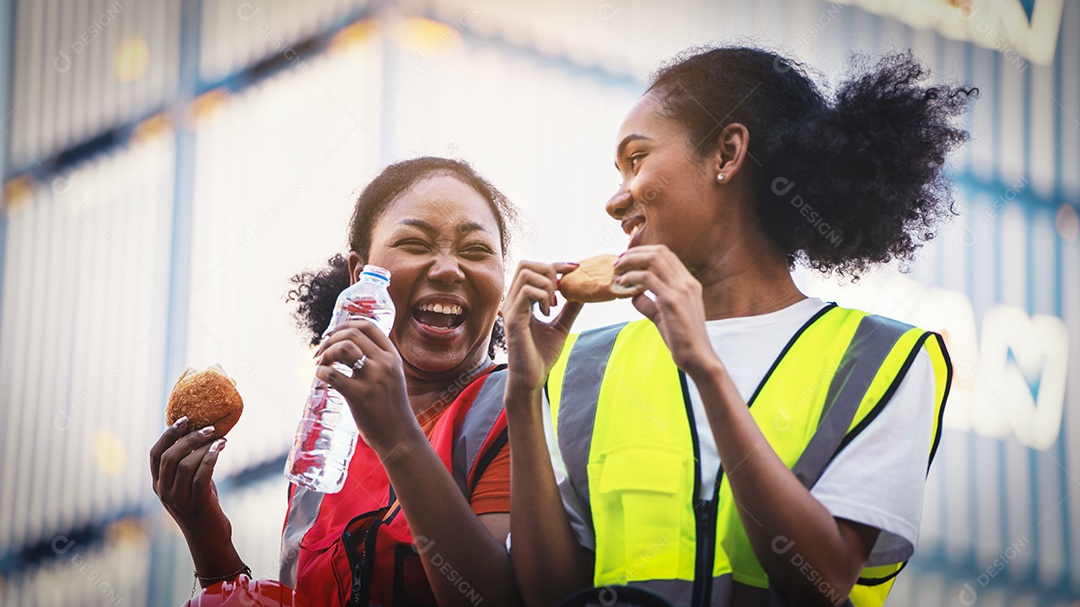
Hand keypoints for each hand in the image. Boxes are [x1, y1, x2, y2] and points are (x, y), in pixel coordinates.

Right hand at [149, 418, 230, 539]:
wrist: (209, 539)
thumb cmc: (202, 506)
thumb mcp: (189, 485)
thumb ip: (188, 464)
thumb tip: (199, 434)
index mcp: (158, 485)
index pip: (155, 455)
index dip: (168, 435)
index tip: (184, 420)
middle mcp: (164, 492)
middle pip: (170, 457)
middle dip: (189, 438)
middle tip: (209, 428)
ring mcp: (178, 500)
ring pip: (185, 465)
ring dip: (204, 447)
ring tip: (220, 439)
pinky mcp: (196, 504)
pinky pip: (201, 476)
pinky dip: (211, 458)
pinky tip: (221, 448)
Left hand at [314, 319, 417, 455]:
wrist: (399, 436)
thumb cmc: (390, 407)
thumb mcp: (392, 377)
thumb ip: (378, 360)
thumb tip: (349, 346)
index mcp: (393, 356)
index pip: (368, 326)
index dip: (345, 325)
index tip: (332, 334)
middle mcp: (385, 363)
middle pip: (352, 333)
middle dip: (330, 339)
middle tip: (320, 353)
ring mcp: (374, 379)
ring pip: (344, 347)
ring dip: (326, 352)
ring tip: (321, 364)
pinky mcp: (361, 396)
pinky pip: (333, 375)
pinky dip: (321, 373)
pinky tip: (321, 377)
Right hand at [501, 261, 582, 399]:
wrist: (532, 377)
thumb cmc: (542, 354)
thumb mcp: (561, 326)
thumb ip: (569, 309)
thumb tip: (583, 293)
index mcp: (521, 300)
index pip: (534, 268)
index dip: (556, 265)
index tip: (575, 269)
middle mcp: (513, 300)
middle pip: (526, 264)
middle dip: (549, 271)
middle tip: (561, 292)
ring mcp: (511, 308)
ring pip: (526, 274)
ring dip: (547, 285)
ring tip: (553, 305)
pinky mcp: (513, 318)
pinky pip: (527, 292)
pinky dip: (543, 296)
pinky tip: (548, 312)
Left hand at [613, 245, 717, 372]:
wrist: (698, 357)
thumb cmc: (682, 340)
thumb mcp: (663, 316)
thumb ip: (650, 304)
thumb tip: (633, 295)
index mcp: (689, 283)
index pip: (667, 255)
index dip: (645, 252)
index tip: (628, 258)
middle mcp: (687, 282)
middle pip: (660, 251)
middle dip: (636, 252)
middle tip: (618, 260)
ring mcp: (681, 289)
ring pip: (653, 259)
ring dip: (631, 260)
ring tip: (617, 268)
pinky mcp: (672, 300)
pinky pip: (647, 278)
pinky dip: (631, 277)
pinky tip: (621, 283)